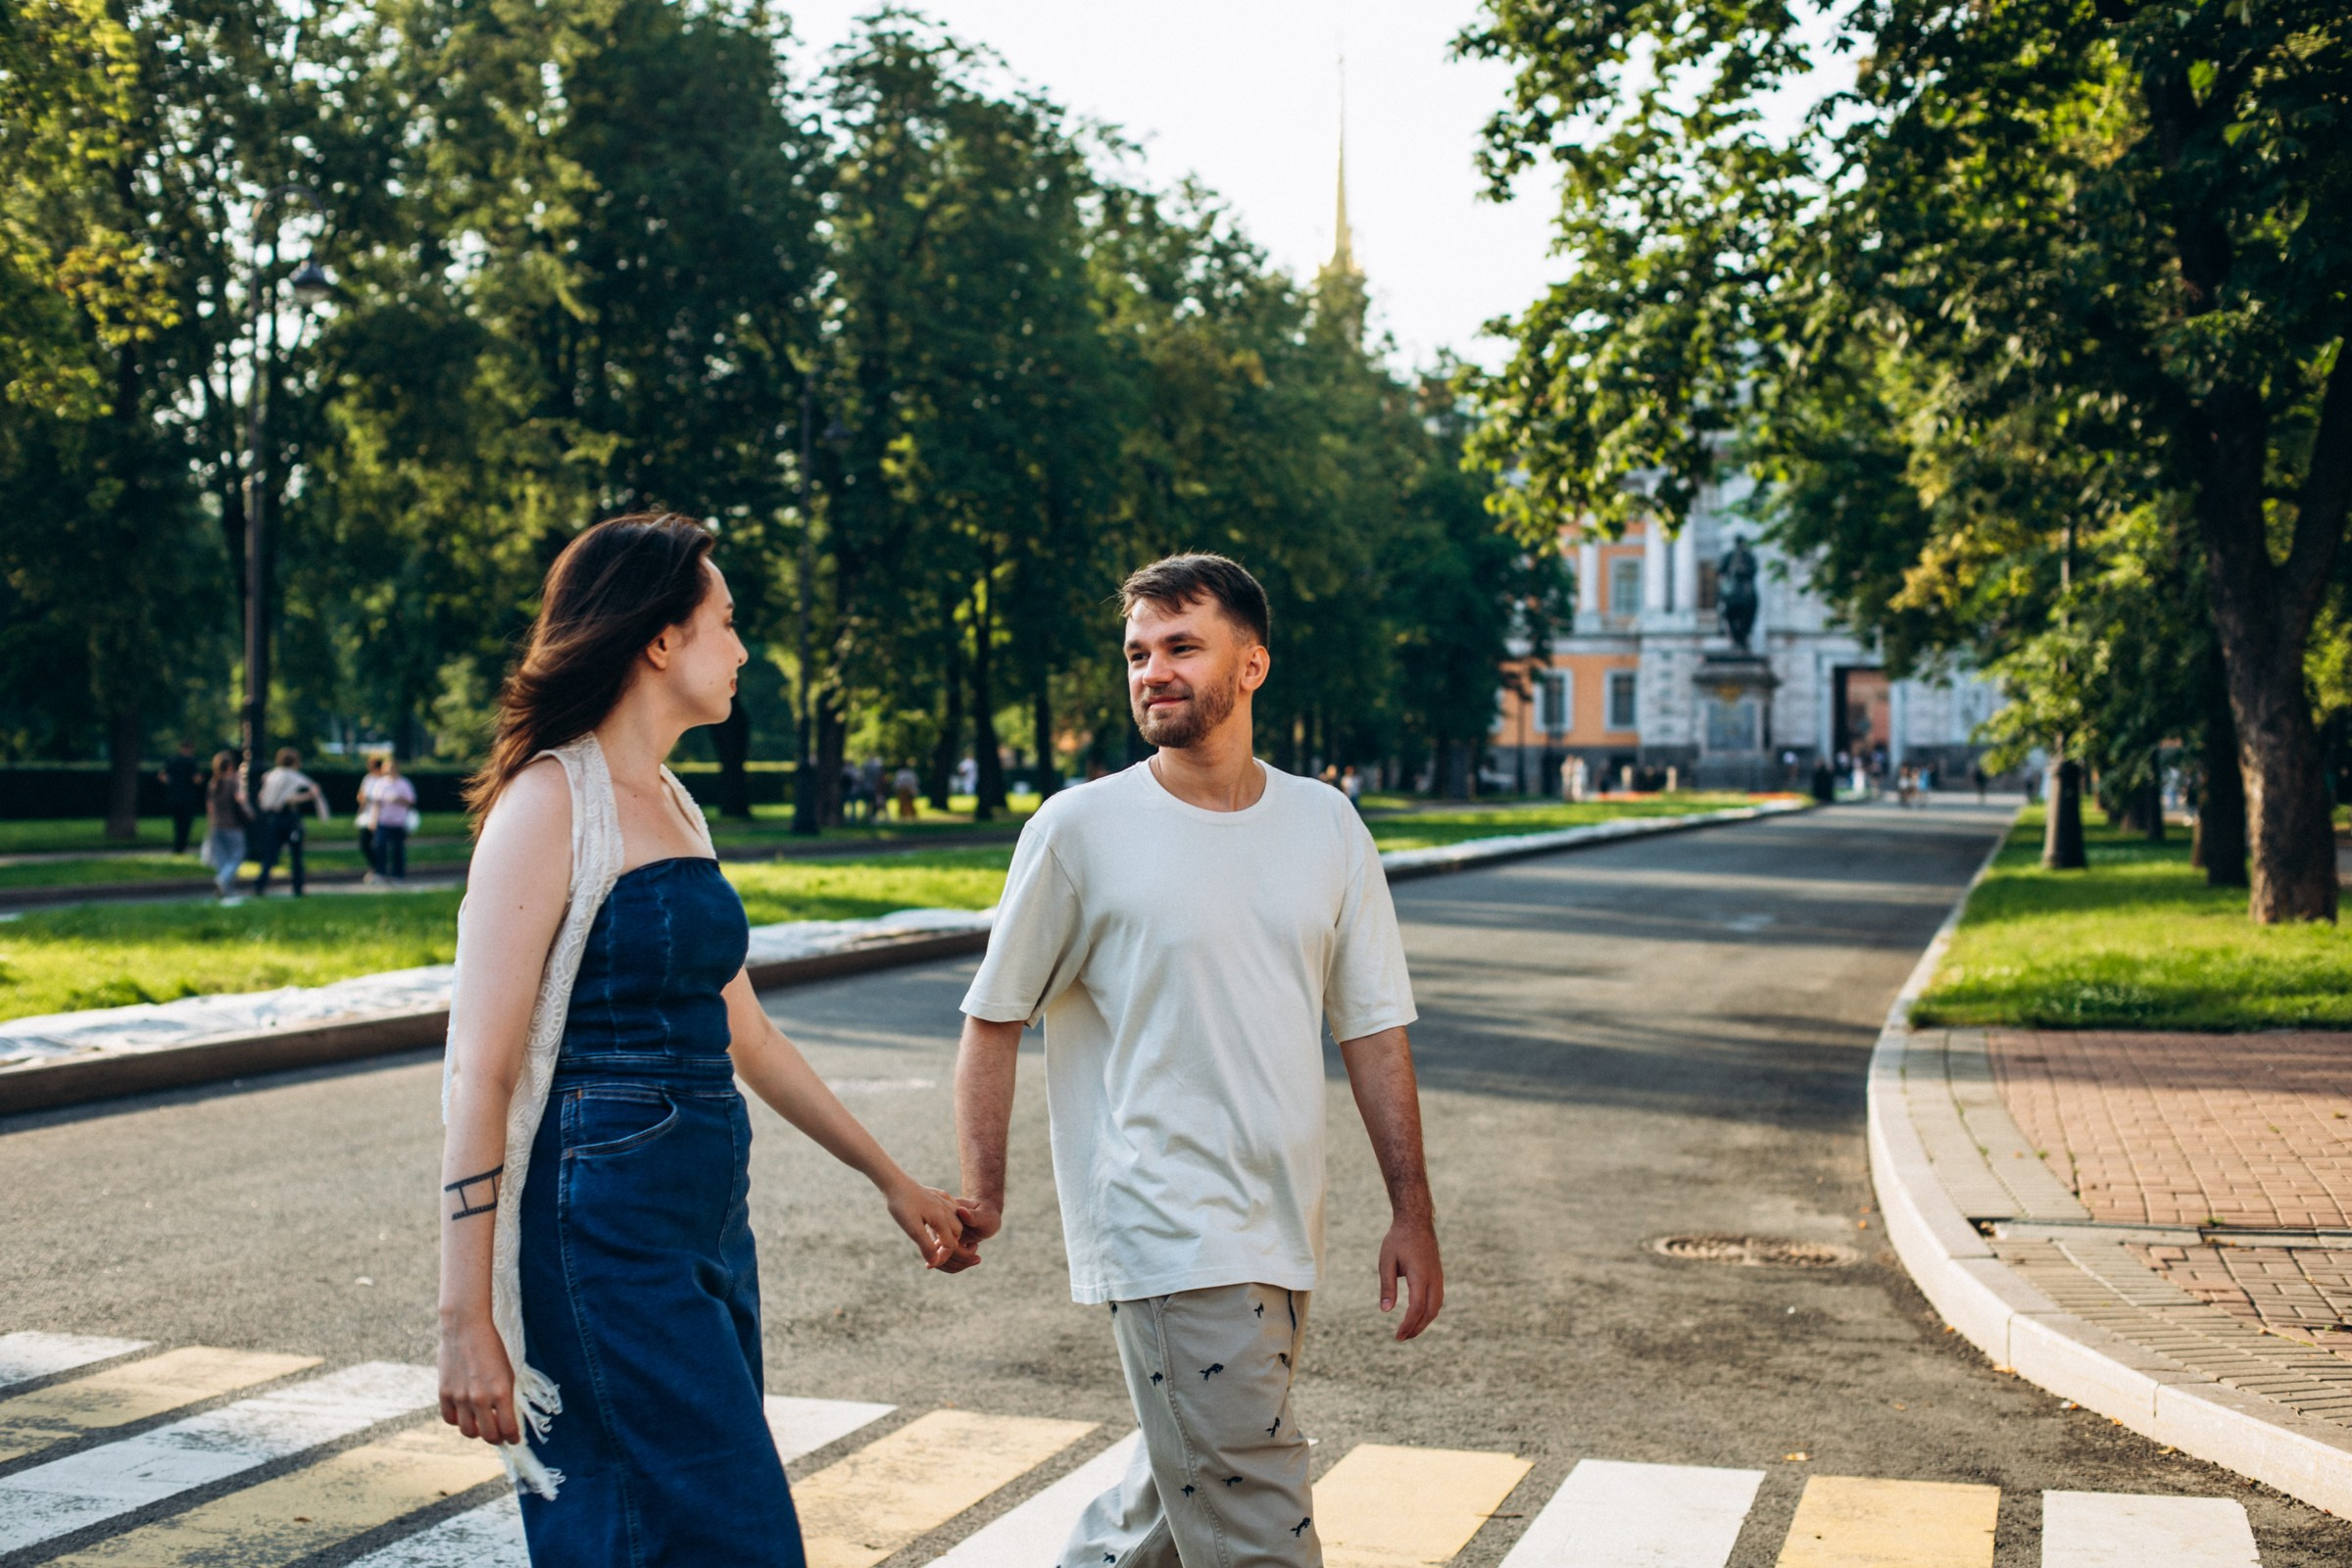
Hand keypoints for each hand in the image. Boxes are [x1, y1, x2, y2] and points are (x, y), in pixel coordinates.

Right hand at [438, 1314, 520, 1444]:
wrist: (466, 1328)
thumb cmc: (492, 1348)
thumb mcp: (507, 1372)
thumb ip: (506, 1396)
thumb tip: (507, 1418)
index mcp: (501, 1391)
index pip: (508, 1428)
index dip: (513, 1438)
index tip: (514, 1439)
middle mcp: (480, 1398)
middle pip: (488, 1435)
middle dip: (497, 1439)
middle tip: (500, 1437)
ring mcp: (461, 1397)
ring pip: (468, 1431)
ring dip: (477, 1433)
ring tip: (482, 1427)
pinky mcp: (445, 1393)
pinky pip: (450, 1419)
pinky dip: (458, 1421)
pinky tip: (465, 1415)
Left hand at [885, 1180, 967, 1269]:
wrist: (894, 1182)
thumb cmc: (901, 1205)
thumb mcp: (912, 1229)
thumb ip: (926, 1246)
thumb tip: (935, 1262)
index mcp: (941, 1219)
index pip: (951, 1244)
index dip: (943, 1257)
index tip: (930, 1264)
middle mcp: (946, 1209)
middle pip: (957, 1232)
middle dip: (950, 1245)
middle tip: (936, 1253)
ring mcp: (942, 1200)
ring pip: (956, 1219)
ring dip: (952, 1231)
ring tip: (939, 1240)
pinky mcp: (936, 1194)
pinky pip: (951, 1205)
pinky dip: (951, 1216)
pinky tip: (942, 1218)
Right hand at [939, 1196, 999, 1273]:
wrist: (983, 1215)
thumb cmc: (986, 1215)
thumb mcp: (984, 1216)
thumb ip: (973, 1216)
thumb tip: (961, 1210)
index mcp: (943, 1217)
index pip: (943, 1242)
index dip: (960, 1252)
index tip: (975, 1246)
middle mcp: (935, 1228)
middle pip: (939, 1255)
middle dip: (961, 1261)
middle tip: (977, 1257)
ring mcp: (936, 1238)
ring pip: (940, 1263)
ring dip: (959, 1266)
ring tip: (976, 1258)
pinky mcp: (939, 1246)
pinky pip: (943, 1263)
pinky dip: (957, 1266)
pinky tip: (972, 1260)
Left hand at [1377, 1217, 1443, 1341]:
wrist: (1416, 1222)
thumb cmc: (1398, 1240)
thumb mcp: (1387, 1261)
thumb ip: (1387, 1286)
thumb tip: (1386, 1310)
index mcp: (1420, 1275)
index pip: (1416, 1308)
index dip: (1408, 1325)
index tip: (1398, 1336)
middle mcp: (1433, 1278)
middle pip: (1430, 1312)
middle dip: (1417, 1328)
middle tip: (1402, 1338)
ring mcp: (1439, 1277)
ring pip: (1436, 1307)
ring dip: (1424, 1321)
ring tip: (1409, 1330)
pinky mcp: (1438, 1276)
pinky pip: (1437, 1299)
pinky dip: (1429, 1311)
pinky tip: (1418, 1316)